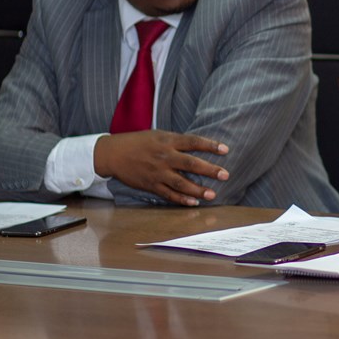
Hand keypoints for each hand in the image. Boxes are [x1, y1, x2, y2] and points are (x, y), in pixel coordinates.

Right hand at [94, 130, 229, 205]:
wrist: (113, 154)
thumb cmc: (138, 142)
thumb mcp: (159, 135)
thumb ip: (177, 142)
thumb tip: (199, 147)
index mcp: (167, 141)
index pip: (193, 142)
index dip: (210, 145)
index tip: (226, 150)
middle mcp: (164, 157)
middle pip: (190, 164)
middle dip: (209, 170)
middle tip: (225, 175)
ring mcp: (157, 172)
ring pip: (181, 183)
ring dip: (198, 190)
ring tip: (212, 194)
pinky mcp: (151, 185)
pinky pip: (168, 194)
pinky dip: (181, 199)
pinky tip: (194, 202)